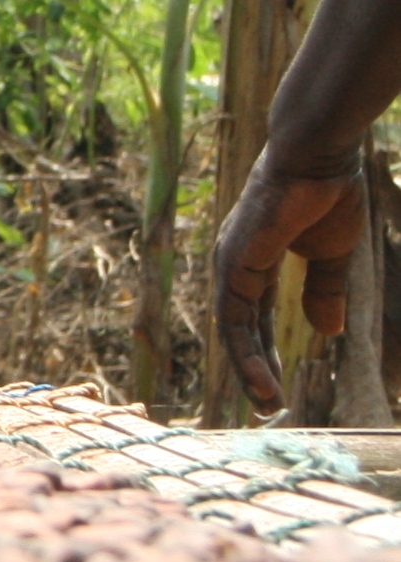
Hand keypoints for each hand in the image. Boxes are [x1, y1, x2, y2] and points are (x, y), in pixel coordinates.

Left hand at [212, 156, 368, 410]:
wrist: (320, 156)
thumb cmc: (327, 194)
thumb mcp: (330, 255)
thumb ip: (323, 291)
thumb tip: (327, 330)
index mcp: (255, 261)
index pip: (254, 317)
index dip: (263, 351)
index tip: (277, 386)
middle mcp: (235, 264)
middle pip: (239, 329)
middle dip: (252, 369)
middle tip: (267, 406)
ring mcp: (231, 263)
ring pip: (233, 330)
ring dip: (248, 369)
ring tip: (266, 403)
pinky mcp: (235, 263)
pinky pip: (234, 317)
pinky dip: (245, 351)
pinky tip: (259, 378)